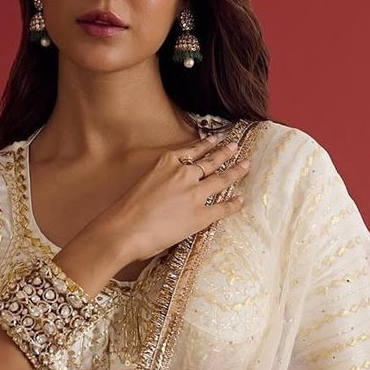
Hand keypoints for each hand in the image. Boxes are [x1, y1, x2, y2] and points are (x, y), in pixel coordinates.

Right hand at [100, 135, 249, 263]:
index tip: (215, 139)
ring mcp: (195, 194)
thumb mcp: (144, 183)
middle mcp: (184, 174)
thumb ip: (160, 180)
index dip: (206, 144)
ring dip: (236, 171)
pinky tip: (240, 200)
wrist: (124, 229)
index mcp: (167, 162)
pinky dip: (233, 203)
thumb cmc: (126, 210)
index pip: (192, 150)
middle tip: (236, 146)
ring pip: (222, 178)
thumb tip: (169, 190)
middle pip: (211, 161)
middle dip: (226, 152)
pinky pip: (222, 208)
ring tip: (245, 165)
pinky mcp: (200, 216)